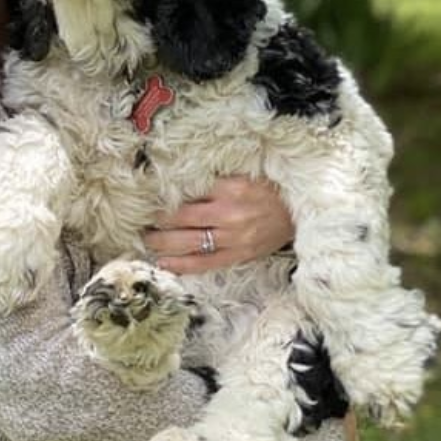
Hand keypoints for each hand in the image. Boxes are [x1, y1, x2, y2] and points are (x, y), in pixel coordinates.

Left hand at [142, 176, 294, 274]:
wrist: (301, 214)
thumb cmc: (271, 191)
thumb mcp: (245, 175)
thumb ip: (216, 180)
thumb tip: (182, 182)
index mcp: (231, 188)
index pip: (189, 193)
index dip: (165, 197)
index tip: (149, 197)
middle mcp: (230, 214)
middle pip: (182, 219)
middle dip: (157, 221)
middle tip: (140, 220)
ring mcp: (233, 238)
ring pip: (188, 243)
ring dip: (162, 243)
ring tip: (146, 240)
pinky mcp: (238, 255)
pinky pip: (204, 263)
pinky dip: (182, 264)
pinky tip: (164, 262)